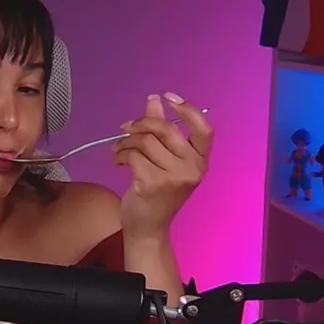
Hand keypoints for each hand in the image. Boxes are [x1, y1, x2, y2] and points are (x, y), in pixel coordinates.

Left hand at [113, 93, 212, 237]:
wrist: (149, 226)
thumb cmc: (158, 191)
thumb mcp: (163, 159)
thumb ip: (161, 128)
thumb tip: (154, 99)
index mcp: (201, 160)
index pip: (204, 129)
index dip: (188, 110)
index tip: (168, 97)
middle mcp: (193, 168)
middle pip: (166, 130)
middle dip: (141, 124)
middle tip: (126, 128)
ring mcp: (174, 177)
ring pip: (145, 142)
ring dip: (126, 142)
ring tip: (119, 150)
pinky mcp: (153, 184)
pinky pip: (133, 156)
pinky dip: (120, 155)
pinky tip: (118, 161)